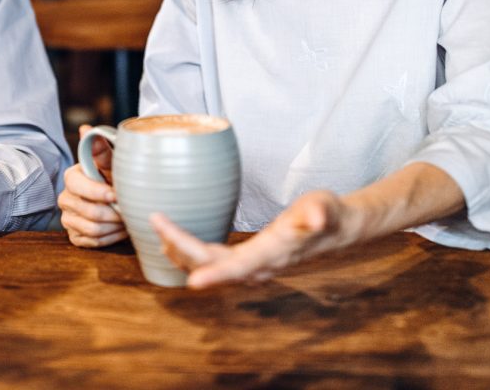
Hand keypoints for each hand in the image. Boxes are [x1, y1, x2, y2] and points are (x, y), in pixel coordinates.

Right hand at [58, 125, 126, 247]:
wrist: (116, 200)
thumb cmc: (113, 178)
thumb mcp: (110, 164)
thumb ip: (100, 149)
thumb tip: (86, 128)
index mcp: (71, 178)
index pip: (79, 186)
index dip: (98, 192)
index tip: (116, 195)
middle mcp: (65, 198)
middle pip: (89, 212)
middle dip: (113, 214)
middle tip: (128, 211)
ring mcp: (68, 219)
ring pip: (92, 229)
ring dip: (114, 227)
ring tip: (127, 220)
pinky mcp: (74, 236)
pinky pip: (92, 243)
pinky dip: (110, 238)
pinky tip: (119, 229)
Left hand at [150, 190, 351, 287]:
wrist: (334, 228)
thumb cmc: (327, 214)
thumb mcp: (325, 208)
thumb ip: (319, 213)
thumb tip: (316, 217)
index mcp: (272, 255)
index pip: (239, 268)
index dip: (216, 275)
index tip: (193, 281)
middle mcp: (257, 267)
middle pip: (210, 265)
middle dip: (180, 246)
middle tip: (156, 220)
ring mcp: (249, 266)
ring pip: (205, 265)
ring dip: (179, 252)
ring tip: (156, 229)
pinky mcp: (244, 260)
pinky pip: (210, 261)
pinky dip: (188, 252)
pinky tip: (172, 241)